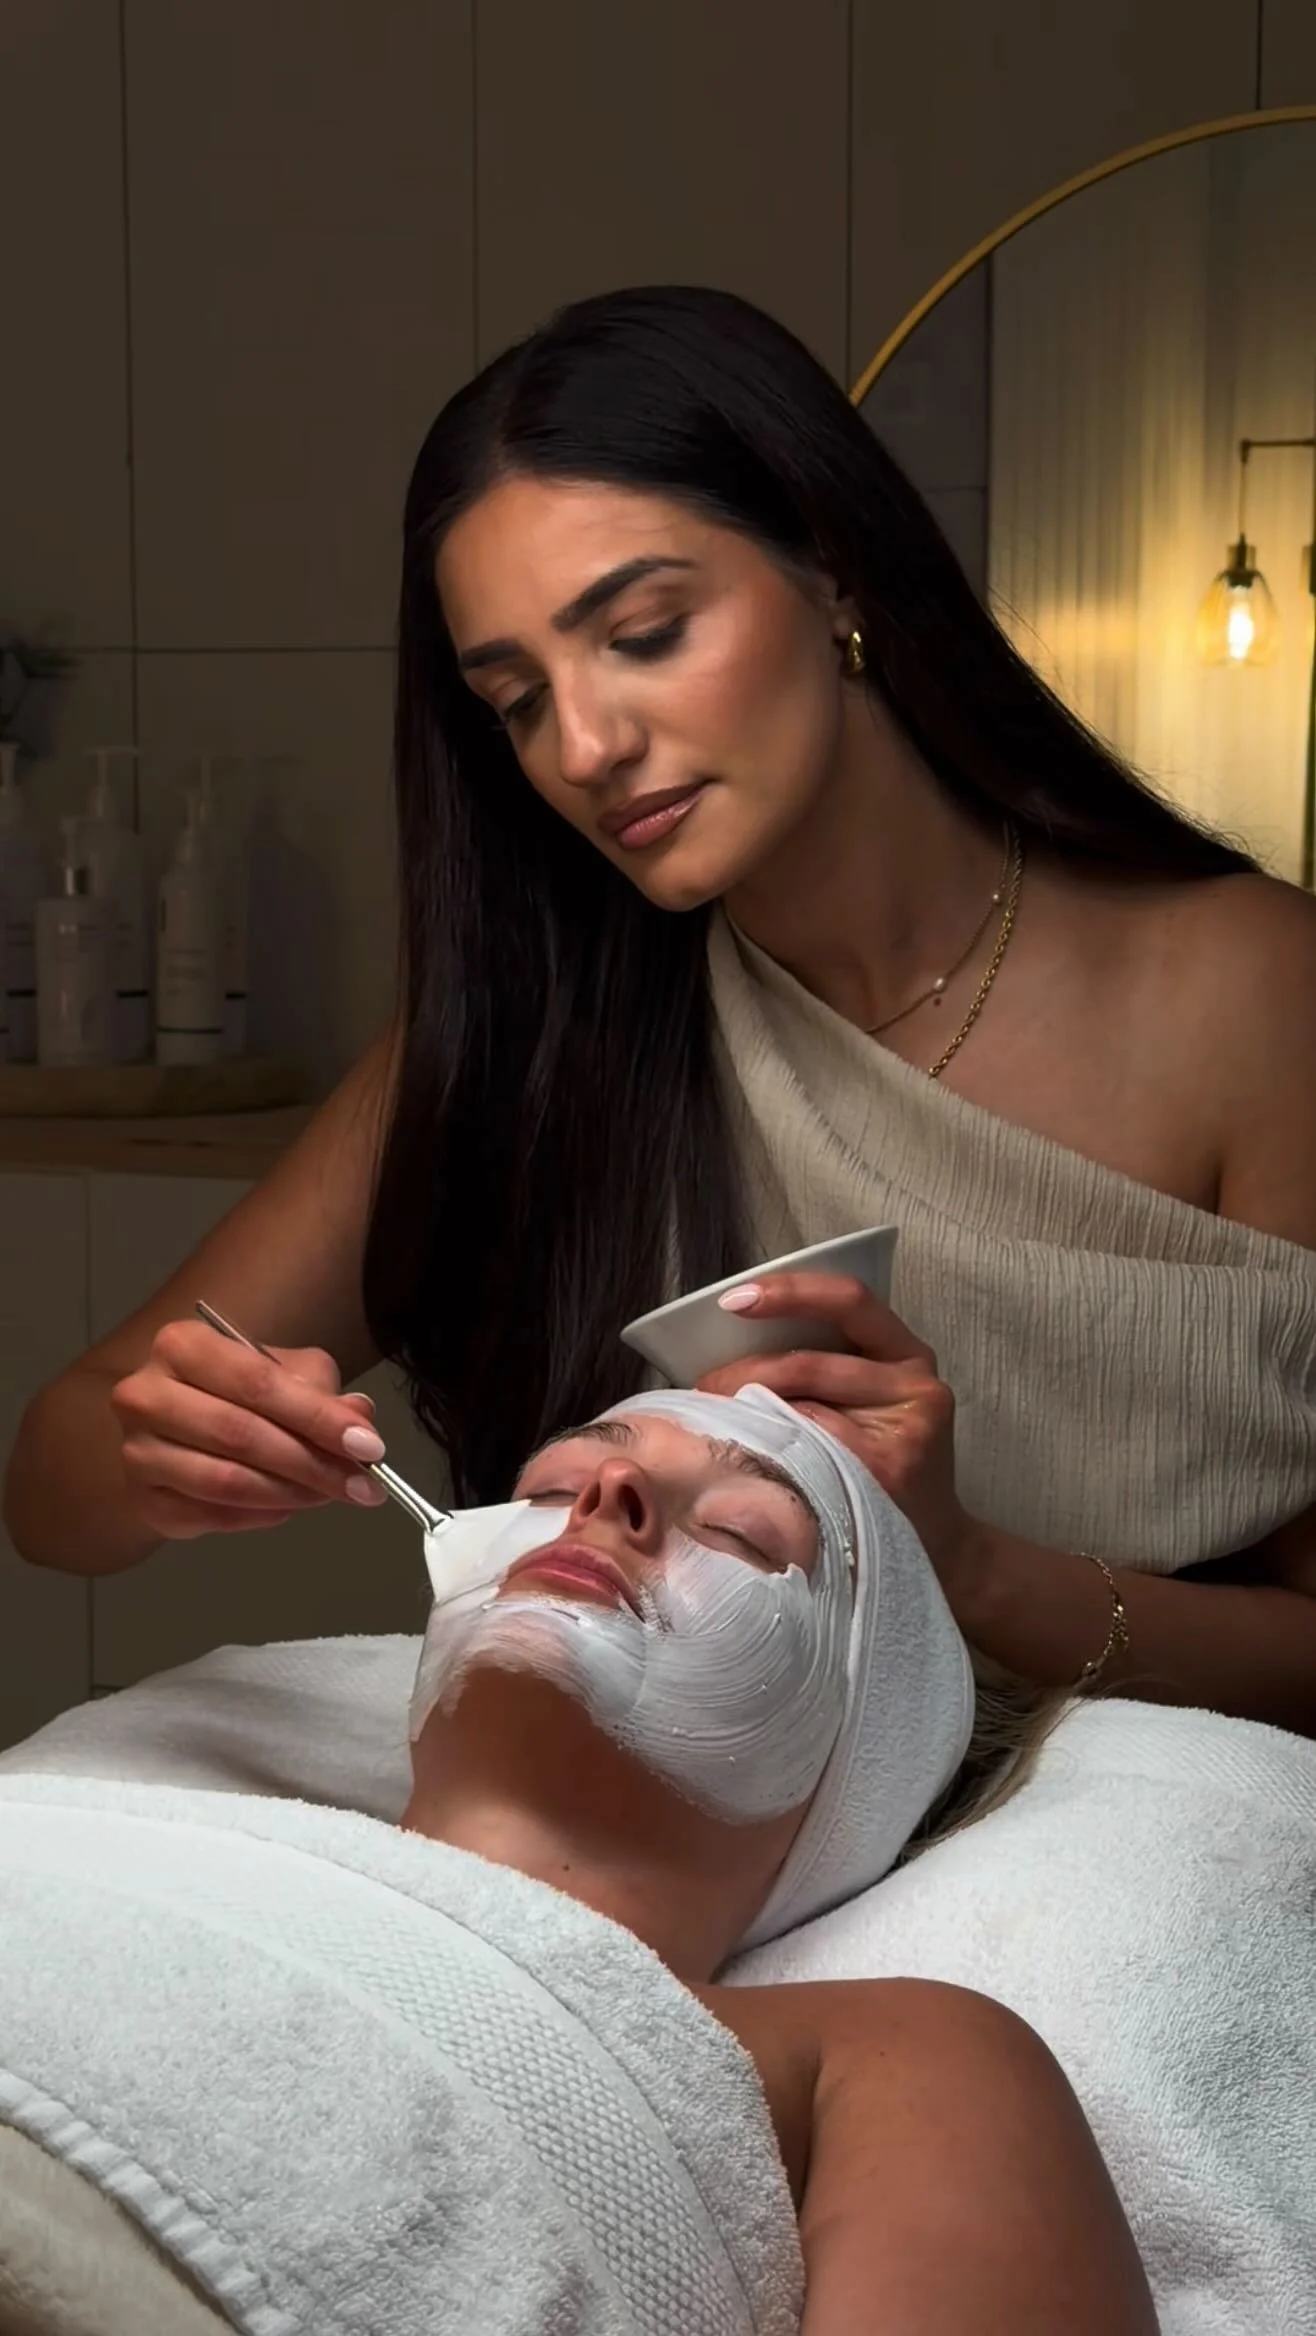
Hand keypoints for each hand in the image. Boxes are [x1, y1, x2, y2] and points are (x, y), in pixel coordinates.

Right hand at [110, 1319, 388, 1541]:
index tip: (368, 1446)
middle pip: (240, 1434)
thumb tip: (359, 1418)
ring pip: (225, 1482)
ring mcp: (137, 1452)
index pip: (258, 1383)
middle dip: (312, 1463)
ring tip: (331, 1495)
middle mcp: (145, 1394)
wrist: (169, 1432)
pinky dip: (262, 1516)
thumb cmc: (232, 1393)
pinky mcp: (144, 1501)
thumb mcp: (283, 1373)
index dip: (317, 1417)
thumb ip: (320, 1391)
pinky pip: (213, 1516)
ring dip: (290, 1494)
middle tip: (362, 1485)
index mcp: (182, 1346)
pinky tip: (291, 1507)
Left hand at [696, 1272, 977, 1592]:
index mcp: (909, 1354)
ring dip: (743, 1418)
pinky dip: (764, 1454)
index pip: (849, 1300)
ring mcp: (904, 1434)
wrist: (940, 1547)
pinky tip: (740, 1464)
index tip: (731, 1301)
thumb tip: (730, 1348)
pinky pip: (805, 1454)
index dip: (790, 1292)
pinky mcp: (884, 1476)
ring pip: (799, 1410)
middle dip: (740, 1375)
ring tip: (711, 1428)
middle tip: (700, 1391)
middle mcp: (916, 1386)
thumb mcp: (875, 1403)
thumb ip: (831, 1370)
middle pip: (808, 1364)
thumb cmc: (886, 1466)